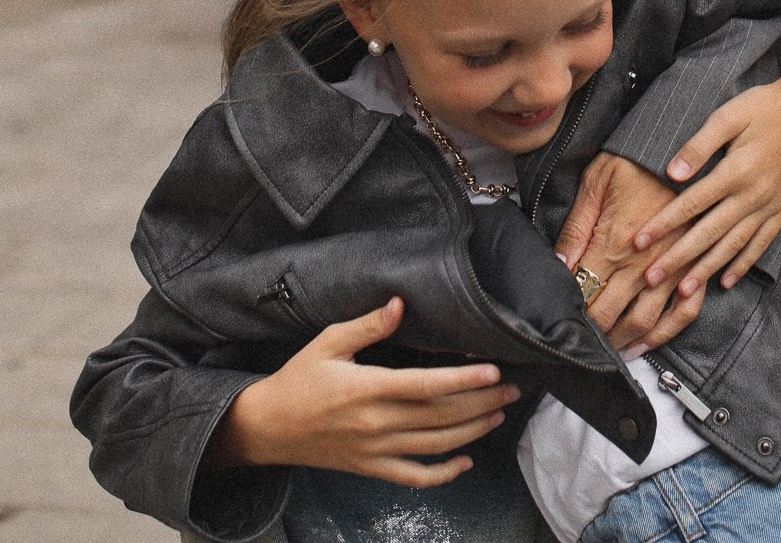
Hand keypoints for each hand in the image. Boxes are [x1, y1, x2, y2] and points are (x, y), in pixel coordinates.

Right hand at [217, 298, 517, 487]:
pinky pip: (413, 477)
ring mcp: (375, 450)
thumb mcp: (327, 343)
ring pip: (435, 446)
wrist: (267, 428)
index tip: (491, 369)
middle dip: (481, 402)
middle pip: (440, 416)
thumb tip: (399, 304)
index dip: (461, 379)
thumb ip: (366, 325)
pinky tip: (466, 461)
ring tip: (499, 412)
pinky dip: (443, 474)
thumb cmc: (298, 380)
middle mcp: (375, 424)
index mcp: (366, 389)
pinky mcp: (371, 468)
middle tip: (513, 387)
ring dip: (472, 431)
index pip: (424, 386)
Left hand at [554, 153, 707, 351]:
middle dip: (597, 336)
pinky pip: (688, 307)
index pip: (587, 295)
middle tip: (583, 349)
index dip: (573, 316)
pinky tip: (653, 339)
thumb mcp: (594, 182)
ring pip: (650, 320)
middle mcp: (645, 261)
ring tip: (613, 353)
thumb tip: (559, 267)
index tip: (561, 325)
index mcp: (615, 242)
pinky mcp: (692, 262)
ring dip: (629, 341)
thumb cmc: (633, 158)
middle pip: (615, 315)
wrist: (677, 141)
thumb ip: (576, 228)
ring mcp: (673, 265)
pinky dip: (670, 329)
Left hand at [632, 76, 780, 300]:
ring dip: (706, 270)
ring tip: (683, 293)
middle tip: (650, 280)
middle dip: (677, 259)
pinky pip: (760, 243)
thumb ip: (699, 145)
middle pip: (708, 234)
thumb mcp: (728, 116)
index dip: (662, 225)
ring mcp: (769, 206)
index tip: (638, 242)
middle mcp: (752, 195)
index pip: (690, 204)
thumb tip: (672, 173)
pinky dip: (743, 264)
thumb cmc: (763, 107)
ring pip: (733, 246)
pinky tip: (726, 281)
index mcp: (735, 171)